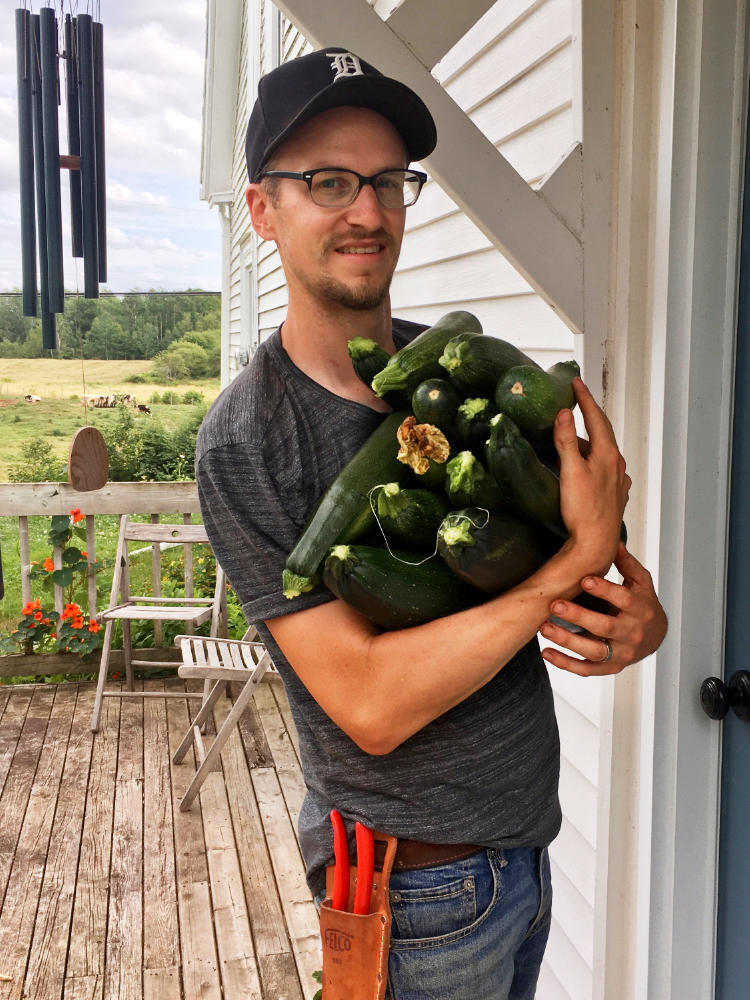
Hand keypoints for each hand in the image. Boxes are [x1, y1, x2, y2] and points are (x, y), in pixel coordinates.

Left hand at [538, 542, 667, 675]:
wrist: (656, 637)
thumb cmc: (643, 605)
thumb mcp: (640, 583)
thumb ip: (627, 564)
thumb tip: (614, 542)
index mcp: (640, 608)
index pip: (623, 599)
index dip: (604, 590)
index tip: (584, 580)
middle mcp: (631, 633)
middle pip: (604, 626)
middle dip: (578, 616)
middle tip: (555, 605)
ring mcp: (621, 653)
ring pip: (594, 650)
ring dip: (567, 641)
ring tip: (545, 628)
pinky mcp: (611, 667)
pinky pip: (587, 669)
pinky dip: (566, 664)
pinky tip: (547, 652)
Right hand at [555, 379, 630, 576]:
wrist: (595, 544)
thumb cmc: (582, 511)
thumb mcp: (570, 472)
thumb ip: (566, 441)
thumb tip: (565, 414)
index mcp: (608, 453)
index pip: (596, 417)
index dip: (584, 398)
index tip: (575, 382)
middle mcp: (617, 464)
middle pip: (602, 431)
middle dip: (589, 414)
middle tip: (576, 400)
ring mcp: (618, 479)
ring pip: (603, 450)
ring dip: (589, 438)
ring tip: (572, 435)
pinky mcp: (615, 494)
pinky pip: (605, 467)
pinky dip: (594, 457)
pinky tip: (585, 465)